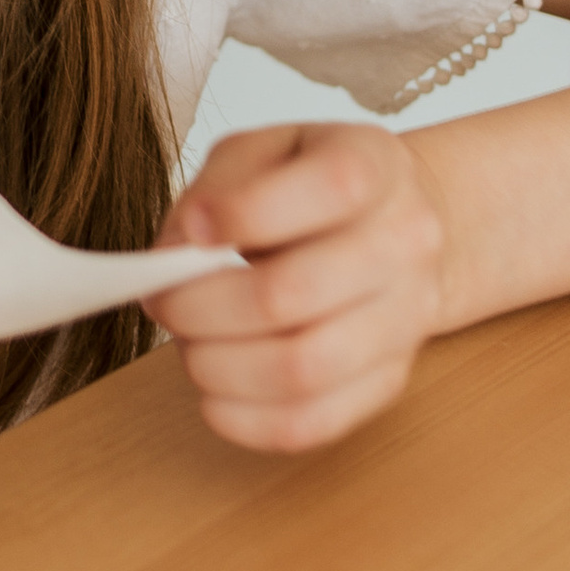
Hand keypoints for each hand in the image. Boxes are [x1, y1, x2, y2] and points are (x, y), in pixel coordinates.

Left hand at [147, 123, 446, 454]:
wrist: (400, 224)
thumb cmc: (312, 183)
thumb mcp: (266, 149)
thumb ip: (218, 188)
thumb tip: (178, 250)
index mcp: (374, 166)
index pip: (328, 188)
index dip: (241, 213)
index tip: (190, 230)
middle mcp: (405, 242)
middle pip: (293, 292)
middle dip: (200, 306)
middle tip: (163, 303)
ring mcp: (406, 317)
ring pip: (302, 369)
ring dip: (218, 367)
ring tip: (190, 346)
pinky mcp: (390, 378)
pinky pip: (315, 421)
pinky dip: (247, 420)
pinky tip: (214, 394)